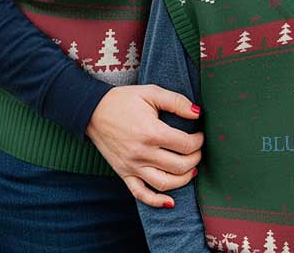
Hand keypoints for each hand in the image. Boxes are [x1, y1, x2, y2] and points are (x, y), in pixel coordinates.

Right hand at [86, 85, 203, 206]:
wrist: (94, 111)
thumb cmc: (125, 100)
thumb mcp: (152, 92)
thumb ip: (177, 102)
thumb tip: (197, 113)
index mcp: (152, 132)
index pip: (185, 145)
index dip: (198, 141)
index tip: (200, 135)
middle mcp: (142, 153)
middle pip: (179, 166)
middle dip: (195, 159)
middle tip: (198, 151)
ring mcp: (132, 167)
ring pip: (164, 184)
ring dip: (183, 180)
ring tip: (191, 169)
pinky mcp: (124, 174)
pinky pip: (141, 194)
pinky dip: (156, 201)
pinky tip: (170, 201)